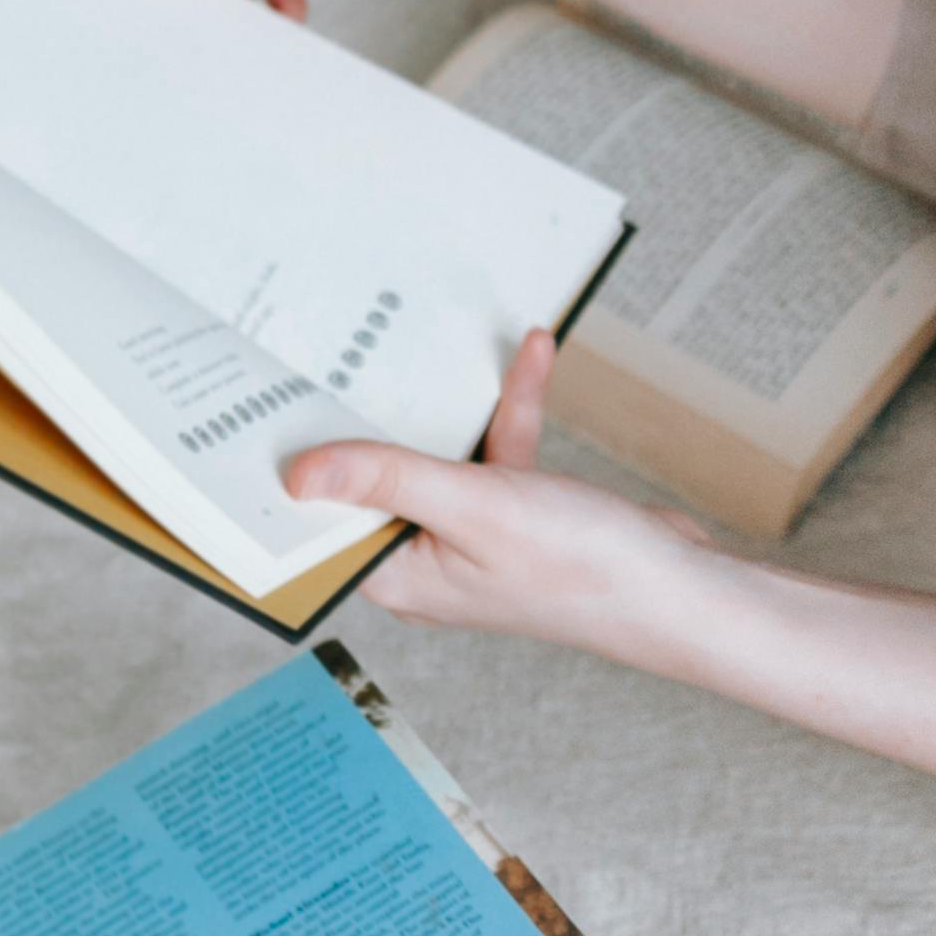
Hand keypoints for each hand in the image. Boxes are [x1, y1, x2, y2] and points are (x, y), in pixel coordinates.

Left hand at [287, 325, 935, 789]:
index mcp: (398, 577)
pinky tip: (532, 355)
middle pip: (371, 480)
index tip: (251, 424)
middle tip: (320, 357)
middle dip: (360, 420)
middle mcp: (427, 560)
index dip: (284, 480)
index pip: (320, 528)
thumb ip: (387, 478)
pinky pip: (498, 449)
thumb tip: (298, 472)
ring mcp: (476, 534)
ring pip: (437, 455)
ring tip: (428, 343)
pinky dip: (510, 406)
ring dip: (446, 403)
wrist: (684, 592)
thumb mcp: (475, 508)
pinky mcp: (521, 510)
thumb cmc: (582, 569)